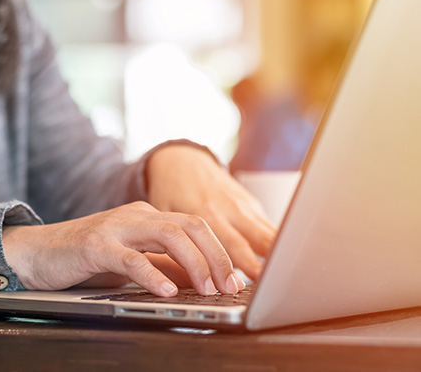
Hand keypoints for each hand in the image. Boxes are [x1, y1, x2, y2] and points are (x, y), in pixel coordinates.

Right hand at [2, 202, 244, 296]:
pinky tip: (166, 291)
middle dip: (217, 256)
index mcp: (148, 217)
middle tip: (231, 286)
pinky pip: (129, 258)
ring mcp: (115, 228)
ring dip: (194, 263)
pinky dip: (151, 274)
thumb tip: (201, 280)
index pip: (196, 227)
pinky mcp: (94, 245)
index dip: (221, 252)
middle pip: (189, 225)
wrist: (36, 251)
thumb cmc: (85, 257)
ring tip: (207, 289)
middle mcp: (136, 216)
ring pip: (168, 235)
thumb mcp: (132, 260)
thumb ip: (163, 265)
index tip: (237, 280)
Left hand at [145, 145, 276, 279]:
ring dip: (276, 256)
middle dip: (264, 265)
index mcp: (205, 212)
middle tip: (271, 288)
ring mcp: (243, 205)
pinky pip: (268, 226)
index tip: (251, 283)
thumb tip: (183, 281)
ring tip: (284, 279)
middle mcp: (229, 208)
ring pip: (268, 232)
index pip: (229, 243)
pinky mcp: (251, 203)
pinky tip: (281, 263)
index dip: (242, 264)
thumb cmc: (170, 191)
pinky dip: (276, 245)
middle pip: (255, 240)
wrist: (181, 161)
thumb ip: (177, 244)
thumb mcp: (165, 217)